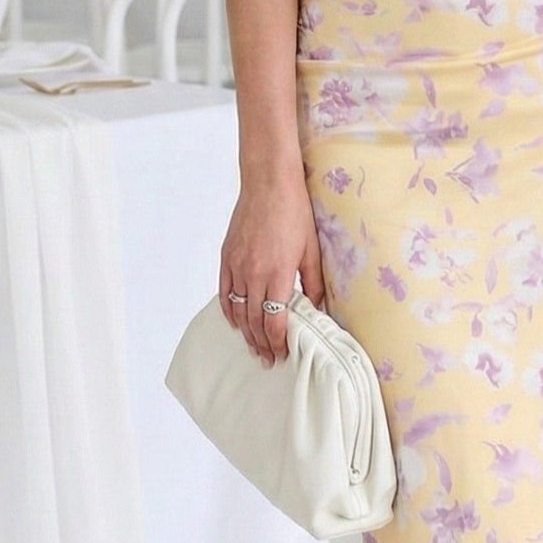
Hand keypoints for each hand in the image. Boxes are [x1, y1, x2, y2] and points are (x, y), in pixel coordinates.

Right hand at [219, 175, 325, 365]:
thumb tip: (318, 307)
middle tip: (267, 358)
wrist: (268, 183)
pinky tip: (235, 321)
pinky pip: (224, 293)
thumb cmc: (294, 212)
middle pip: (254, 322)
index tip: (282, 354)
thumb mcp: (311, 249)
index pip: (275, 321)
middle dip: (261, 344)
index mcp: (277, 274)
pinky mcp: (226, 258)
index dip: (278, 343)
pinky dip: (228, 311)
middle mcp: (253, 274)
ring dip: (245, 333)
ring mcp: (236, 267)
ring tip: (253, 346)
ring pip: (237, 311)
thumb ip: (313, 282)